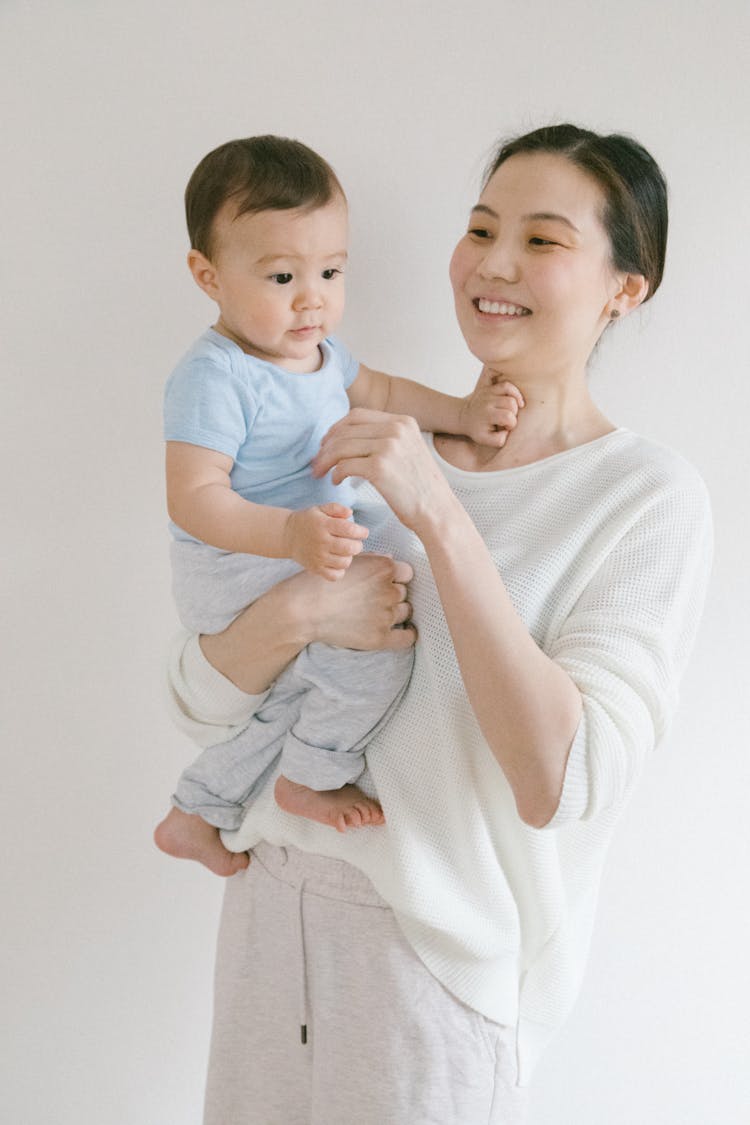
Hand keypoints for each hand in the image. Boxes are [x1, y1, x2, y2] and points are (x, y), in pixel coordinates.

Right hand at [283, 502, 368, 580]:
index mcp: (323, 525)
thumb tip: (350, 512)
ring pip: (344, 562)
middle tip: (355, 543)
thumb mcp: (320, 509)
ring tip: (344, 552)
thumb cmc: (308, 521)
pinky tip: (337, 562)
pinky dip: (340, 571)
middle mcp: (321, 542)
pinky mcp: (316, 568)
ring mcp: (318, 557)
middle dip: (358, 546)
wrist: (288, 535)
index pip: (349, 530)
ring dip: (349, 557)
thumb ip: (336, 508)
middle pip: (349, 548)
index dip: (361, 532)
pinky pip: (334, 576)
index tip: (363, 532)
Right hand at [288, 553, 414, 650]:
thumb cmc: (319, 583)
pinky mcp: (380, 637)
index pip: (407, 572)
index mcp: (384, 568)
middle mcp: (389, 590)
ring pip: (405, 612)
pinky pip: (407, 638)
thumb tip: (391, 560)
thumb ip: (373, 559)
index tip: (384, 582)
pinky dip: (406, 634)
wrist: (302, 611)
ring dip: (396, 612)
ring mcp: (386, 615)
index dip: (396, 577)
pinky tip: (400, 631)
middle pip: (404, 592)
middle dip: (392, 594)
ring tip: (376, 613)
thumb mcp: (347, 563)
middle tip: (372, 599)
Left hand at [313, 409, 455, 535]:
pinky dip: (336, 474)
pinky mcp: (380, 468)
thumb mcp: (410, 451)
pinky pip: (345, 466)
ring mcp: (388, 447)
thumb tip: (353, 435)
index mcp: (403, 421)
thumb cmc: (421, 488)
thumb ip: (388, 438)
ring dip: (326, 460)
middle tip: (318, 461)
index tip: (327, 443)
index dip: (336, 428)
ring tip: (321, 473)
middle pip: (346, 430)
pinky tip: (337, 482)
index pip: (357, 415)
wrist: (437, 511)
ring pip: (341, 447)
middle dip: (326, 445)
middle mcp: (396, 429)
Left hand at [459, 371, 524, 446]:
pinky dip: (514, 392)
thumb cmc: (478, 430)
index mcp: (487, 415)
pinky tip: (515, 400)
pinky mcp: (490, 388)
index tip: (505, 428)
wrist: (464, 417)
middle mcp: (487, 402)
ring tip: (512, 410)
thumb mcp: (486, 440)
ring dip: (515, 403)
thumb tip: (508, 430)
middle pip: (511, 404)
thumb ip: (500, 440)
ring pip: (511, 393)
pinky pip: (507, 385)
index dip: (511, 424)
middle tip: (507, 419)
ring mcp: (488, 393)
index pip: (508, 417)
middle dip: (514, 413)